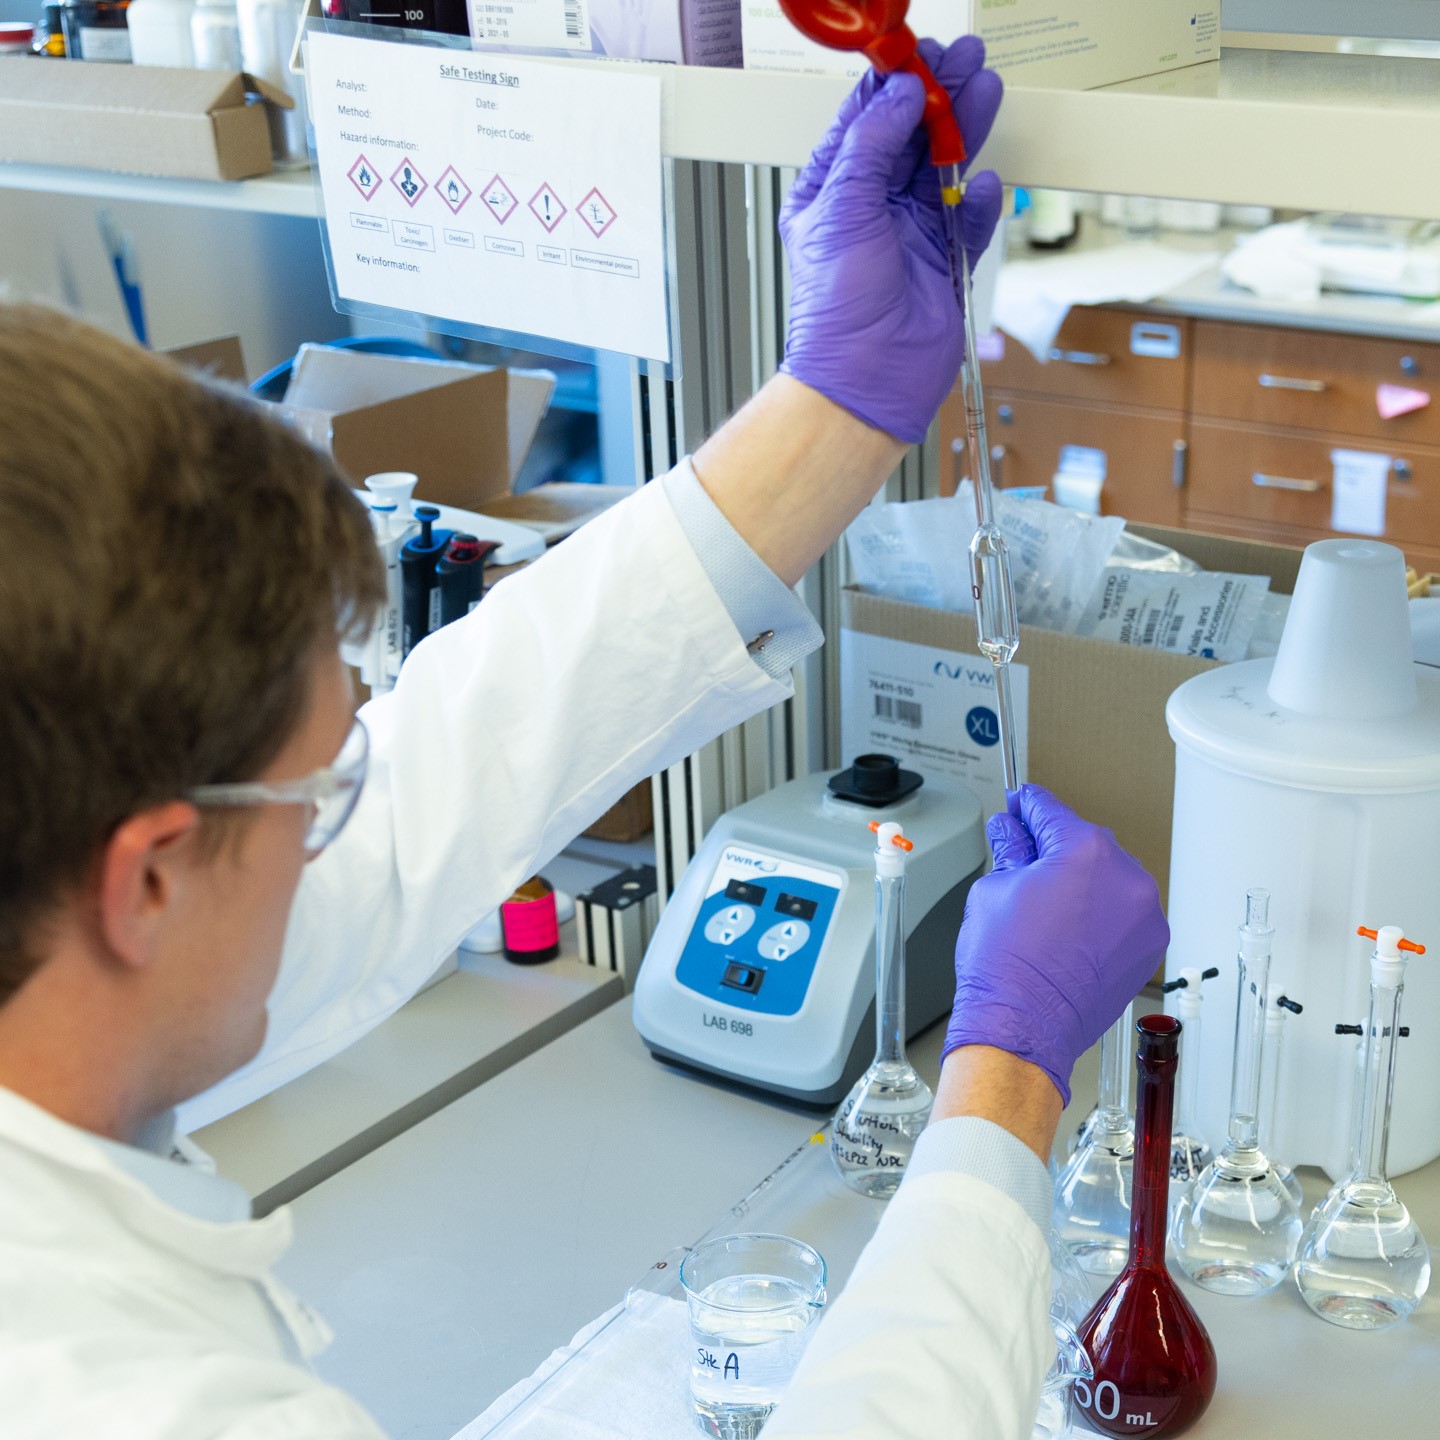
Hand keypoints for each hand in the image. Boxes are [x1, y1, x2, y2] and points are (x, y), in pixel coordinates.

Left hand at [778, 36, 1003, 445]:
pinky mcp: (943, 259)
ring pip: (943, 167)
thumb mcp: (841, 207)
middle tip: (964, 60)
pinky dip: (977, 198)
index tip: (917, 54)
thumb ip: (872, 143)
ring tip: (985, 87)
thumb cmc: (836, 308)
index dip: (891, 86)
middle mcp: (870, 209)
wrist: (866, 375)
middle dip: (938, 97)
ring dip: (964, 129)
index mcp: (830, 193)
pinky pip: (968, 217)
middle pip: (910, 137)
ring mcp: (909, 232)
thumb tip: (898, 95)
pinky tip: (982, 181)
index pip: (863, 124)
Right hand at [944, 784, 1169, 1105]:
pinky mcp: (1150, 944)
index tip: (1020, 806)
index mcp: (1083, 851)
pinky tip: (1069, 931)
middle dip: (1053, 848)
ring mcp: (1143, 913)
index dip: (1026, 806)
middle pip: (1084, 842)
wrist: (1025, 1025)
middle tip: (1022, 863)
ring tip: (1046, 909)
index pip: (1050, 809)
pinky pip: (1124, 911)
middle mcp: (1124, 876)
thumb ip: (1010, 851)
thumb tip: (1011, 833)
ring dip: (1082, 882)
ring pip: (1109, 877)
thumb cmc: (1007, 967)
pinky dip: (1102, 914)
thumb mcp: (992, 890)